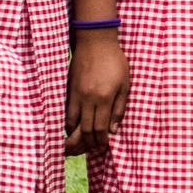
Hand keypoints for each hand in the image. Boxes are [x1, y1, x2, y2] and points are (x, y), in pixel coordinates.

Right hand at [66, 30, 131, 153]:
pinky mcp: (69, 91)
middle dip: (88, 144)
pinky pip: (66, 114)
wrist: (95, 42)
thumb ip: (120, 108)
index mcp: (105, 98)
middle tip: (92, 149)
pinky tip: (72, 130)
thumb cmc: (115, 61)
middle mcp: (88, 100)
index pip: (100, 128)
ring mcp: (76, 96)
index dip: (100, 141)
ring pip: (72, 125)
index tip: (103, 145)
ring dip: (76, 138)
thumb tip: (113, 130)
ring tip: (80, 145)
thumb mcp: (125, 83)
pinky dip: (69, 126)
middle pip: (85, 130)